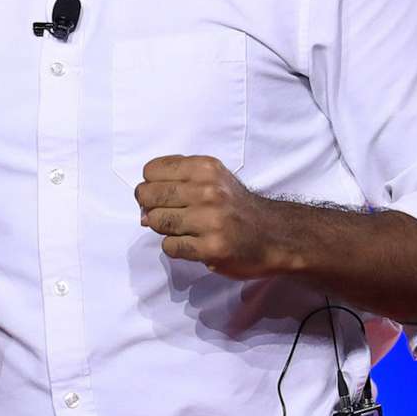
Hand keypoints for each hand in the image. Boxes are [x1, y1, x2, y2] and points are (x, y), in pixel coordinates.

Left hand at [135, 155, 294, 278]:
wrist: (274, 234)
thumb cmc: (235, 205)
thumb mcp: (212, 178)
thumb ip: (178, 180)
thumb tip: (142, 206)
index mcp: (205, 168)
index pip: (151, 170)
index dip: (150, 184)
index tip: (161, 194)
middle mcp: (207, 190)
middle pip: (149, 196)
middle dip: (150, 207)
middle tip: (165, 214)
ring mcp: (209, 220)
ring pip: (156, 222)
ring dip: (163, 228)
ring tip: (182, 229)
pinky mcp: (211, 248)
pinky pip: (170, 246)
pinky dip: (174, 247)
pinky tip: (191, 243)